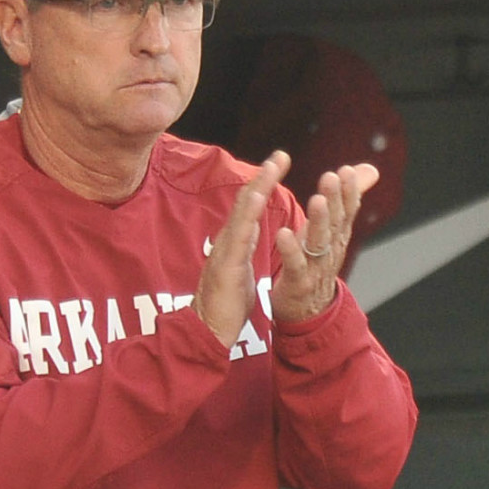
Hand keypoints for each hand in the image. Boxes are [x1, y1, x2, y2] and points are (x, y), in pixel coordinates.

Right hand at [194, 151, 289, 347]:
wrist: (208, 333)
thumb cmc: (225, 305)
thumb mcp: (242, 270)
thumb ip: (245, 248)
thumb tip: (250, 232)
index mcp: (236, 243)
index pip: (251, 207)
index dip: (264, 183)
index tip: (279, 162)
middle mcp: (228, 242)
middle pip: (245, 203)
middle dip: (263, 177)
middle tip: (280, 155)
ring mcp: (224, 254)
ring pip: (240, 215)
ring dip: (256, 189)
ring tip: (271, 168)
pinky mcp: (225, 269)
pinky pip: (237, 239)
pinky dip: (246, 217)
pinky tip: (255, 200)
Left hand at [268, 162, 378, 322]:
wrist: (310, 312)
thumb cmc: (317, 265)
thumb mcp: (334, 231)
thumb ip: (347, 199)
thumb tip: (369, 171)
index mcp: (337, 237)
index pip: (347, 211)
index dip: (348, 192)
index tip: (345, 171)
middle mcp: (331, 251)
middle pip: (335, 223)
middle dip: (335, 199)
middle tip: (332, 177)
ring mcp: (316, 268)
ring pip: (320, 242)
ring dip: (319, 221)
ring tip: (317, 200)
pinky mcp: (298, 283)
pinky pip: (296, 265)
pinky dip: (291, 250)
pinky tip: (284, 234)